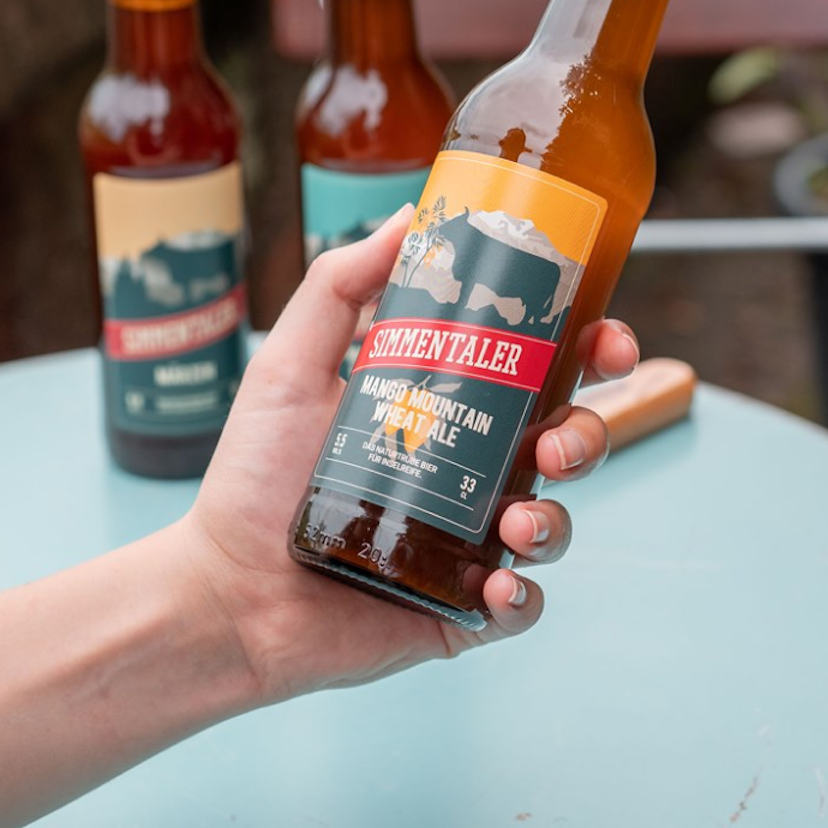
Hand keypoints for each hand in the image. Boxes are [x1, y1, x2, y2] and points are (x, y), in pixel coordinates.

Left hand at [174, 207, 638, 705]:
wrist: (223, 587)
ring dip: (556, 520)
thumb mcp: (290, 364)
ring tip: (517, 523)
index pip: (538, 371)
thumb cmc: (251, 478)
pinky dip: (523, 599)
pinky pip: (518, 608)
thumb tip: (406, 215)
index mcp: (446, 407)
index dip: (589, 350)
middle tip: (558, 441)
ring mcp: (467, 544)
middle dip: (588, 434)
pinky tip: (497, 587)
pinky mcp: (457, 612)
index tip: (605, 337)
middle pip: (566, 441)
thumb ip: (339, 286)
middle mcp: (468, 471)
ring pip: (553, 523)